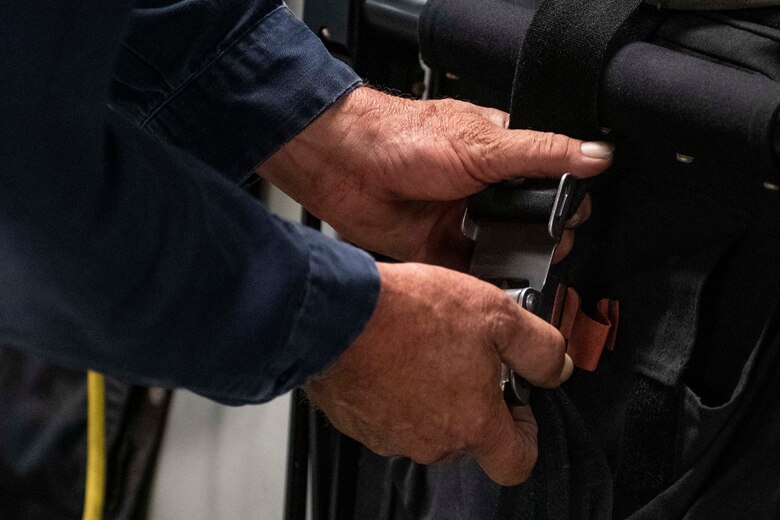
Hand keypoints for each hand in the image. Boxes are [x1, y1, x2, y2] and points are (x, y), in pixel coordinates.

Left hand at [257, 87, 611, 269]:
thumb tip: (597, 155)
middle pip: (535, 228)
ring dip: (515, 265)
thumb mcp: (482, 143)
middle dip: (543, 241)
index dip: (567, 206)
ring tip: (519, 271)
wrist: (342, 164)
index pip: (554, 186)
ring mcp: (464, 225)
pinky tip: (491, 289)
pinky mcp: (440, 253)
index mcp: (503, 158)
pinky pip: (472, 278)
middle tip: (542, 248)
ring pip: (506, 255)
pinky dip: (483, 286)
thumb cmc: (402, 137)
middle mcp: (487, 194)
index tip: (572, 221)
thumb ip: (541, 154)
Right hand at [305, 262, 573, 485]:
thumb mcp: (496, 314)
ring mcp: (391, 436)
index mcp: (472, 424)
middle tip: (465, 355)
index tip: (516, 405)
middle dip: (473, 403)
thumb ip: (539, 347)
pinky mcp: (358, 423)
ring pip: (426, 425)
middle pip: (468, 439)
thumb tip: (559, 367)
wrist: (335, 314)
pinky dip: (395, 392)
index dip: (525, 436)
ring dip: (432, 395)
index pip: (516, 463)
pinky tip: (393, 354)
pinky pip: (388, 415)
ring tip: (424, 346)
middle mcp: (432, 441)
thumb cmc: (409, 314)